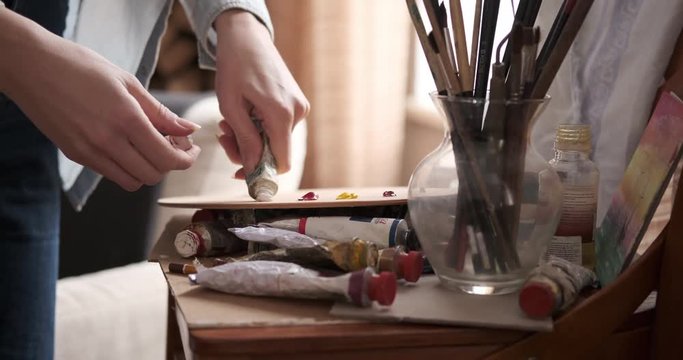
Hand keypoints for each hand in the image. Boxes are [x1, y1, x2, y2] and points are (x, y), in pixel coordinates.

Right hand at [0, 10, 199, 190]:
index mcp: (127, 120)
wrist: (32, 66)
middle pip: (154, 175)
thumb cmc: (82, 66)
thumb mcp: (128, 83)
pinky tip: (127, 145)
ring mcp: (89, 152)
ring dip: (148, 169)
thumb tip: (189, 130)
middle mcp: (108, 142)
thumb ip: (161, 112)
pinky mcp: (75, 155)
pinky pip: (111, 174)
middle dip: (170, 164)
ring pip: (133, 182)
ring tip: (149, 145)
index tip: (191, 149)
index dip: (186, 159)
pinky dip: (127, 167)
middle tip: (172, 143)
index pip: (168, 159)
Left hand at [213, 10, 308, 178]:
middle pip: (275, 152)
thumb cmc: (235, 67)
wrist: (247, 37)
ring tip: (227, 122)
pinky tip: (243, 114)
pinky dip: (258, 127)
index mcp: (282, 114)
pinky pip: (279, 127)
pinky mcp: (296, 102)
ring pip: (275, 140)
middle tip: (223, 138)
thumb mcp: (231, 106)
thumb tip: (253, 169)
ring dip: (250, 138)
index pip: (281, 162)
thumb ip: (245, 140)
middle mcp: (298, 112)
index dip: (261, 174)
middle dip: (247, 151)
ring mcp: (300, 107)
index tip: (239, 175)